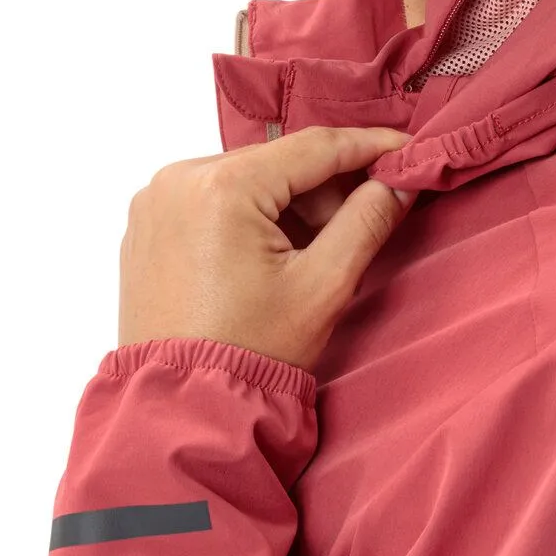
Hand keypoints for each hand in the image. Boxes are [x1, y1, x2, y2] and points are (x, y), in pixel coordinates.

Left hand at [117, 125, 416, 370]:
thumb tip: (400, 179)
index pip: (313, 146)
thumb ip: (368, 220)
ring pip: (247, 177)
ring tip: (312, 251)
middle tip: (365, 217)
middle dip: (327, 185)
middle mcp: (179, 179)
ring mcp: (157, 200)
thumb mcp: (324, 285)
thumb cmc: (251, 352)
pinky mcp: (147, 224)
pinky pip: (212, 197)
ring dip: (289, 201)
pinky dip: (249, 212)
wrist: (182, 409)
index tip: (407, 150)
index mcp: (222, 187)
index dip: (368, 145)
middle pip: (277, 161)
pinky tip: (272, 254)